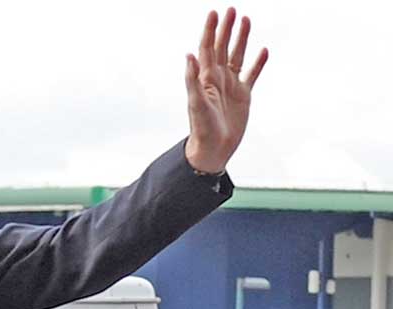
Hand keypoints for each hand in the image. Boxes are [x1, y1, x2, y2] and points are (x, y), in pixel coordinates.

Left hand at [184, 8, 267, 173]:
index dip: (210, 30)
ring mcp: (231, 86)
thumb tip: (189, 55)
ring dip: (241, 39)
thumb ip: (192, 79)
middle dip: (226, 29)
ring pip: (237, 57)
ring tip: (246, 20)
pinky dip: (258, 63)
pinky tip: (264, 51)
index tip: (214, 12)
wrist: (212, 149)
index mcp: (206, 79)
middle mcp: (218, 79)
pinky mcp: (243, 96)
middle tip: (231, 10)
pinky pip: (252, 75)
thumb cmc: (201, 129)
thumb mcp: (196, 103)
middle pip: (222, 48)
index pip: (207, 48)